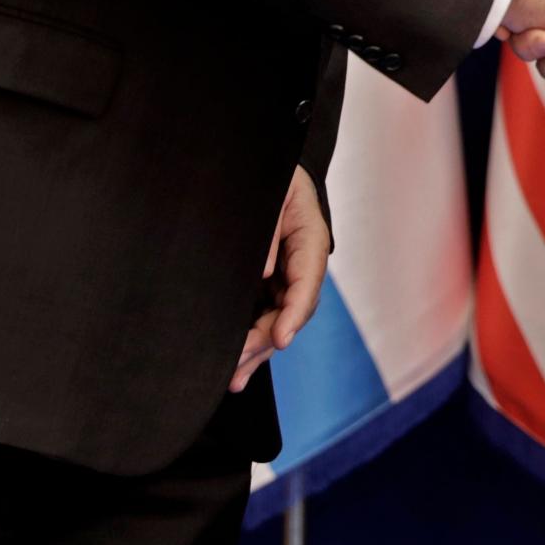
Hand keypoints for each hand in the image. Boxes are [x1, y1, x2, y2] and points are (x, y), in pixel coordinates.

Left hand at [232, 167, 330, 392]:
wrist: (261, 165)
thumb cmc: (268, 172)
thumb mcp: (272, 190)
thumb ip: (267, 230)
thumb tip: (262, 272)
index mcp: (310, 237)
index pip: (308, 280)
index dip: (294, 313)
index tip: (280, 339)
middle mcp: (302, 262)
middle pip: (293, 310)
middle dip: (268, 342)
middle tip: (237, 366)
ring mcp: (286, 275)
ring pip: (279, 320)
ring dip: (259, 351)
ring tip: (234, 379)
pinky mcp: (268, 283)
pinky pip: (264, 316)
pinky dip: (252, 342)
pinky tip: (235, 367)